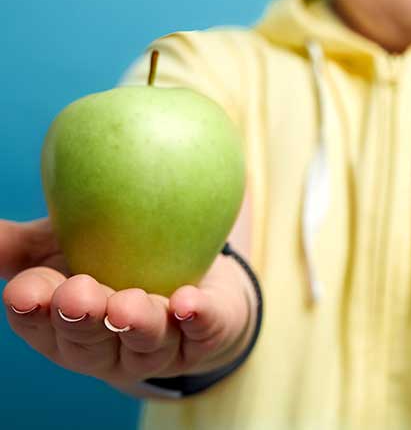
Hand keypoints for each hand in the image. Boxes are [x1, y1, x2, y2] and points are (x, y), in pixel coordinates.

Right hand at [1, 217, 252, 389]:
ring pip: (145, 343)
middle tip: (78, 297)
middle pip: (89, 343)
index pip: (41, 324)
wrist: (196, 280)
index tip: (27, 292)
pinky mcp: (205, 337)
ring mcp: (159, 348)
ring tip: (128, 305)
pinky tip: (189, 303)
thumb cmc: (116, 262)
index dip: (34, 310)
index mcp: (66, 328)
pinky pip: (202, 330)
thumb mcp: (66, 247)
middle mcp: (109, 347)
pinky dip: (197, 318)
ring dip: (136, 324)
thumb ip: (22, 245)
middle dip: (82, 321)